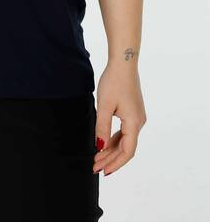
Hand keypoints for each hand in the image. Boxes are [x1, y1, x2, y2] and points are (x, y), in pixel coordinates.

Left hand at [93, 61, 146, 175]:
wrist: (124, 62)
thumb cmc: (114, 81)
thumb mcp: (104, 105)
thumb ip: (102, 127)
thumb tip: (100, 147)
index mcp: (134, 123)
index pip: (126, 152)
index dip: (114, 163)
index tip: (102, 171)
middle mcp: (139, 122)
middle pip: (125, 148)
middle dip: (110, 158)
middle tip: (94, 166)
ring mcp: (137, 117)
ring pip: (124, 140)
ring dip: (111, 149)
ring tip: (97, 158)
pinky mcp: (133, 111)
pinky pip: (124, 131)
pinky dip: (114, 139)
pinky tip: (104, 143)